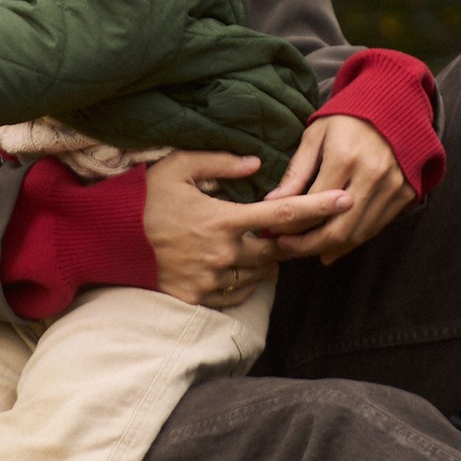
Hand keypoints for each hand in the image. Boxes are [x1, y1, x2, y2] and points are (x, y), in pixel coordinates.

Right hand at [139, 149, 349, 306]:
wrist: (114, 246)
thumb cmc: (148, 204)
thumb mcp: (176, 169)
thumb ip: (218, 162)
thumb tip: (256, 164)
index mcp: (224, 220)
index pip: (284, 215)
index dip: (319, 207)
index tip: (346, 200)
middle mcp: (225, 253)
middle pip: (279, 250)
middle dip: (286, 241)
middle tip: (281, 229)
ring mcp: (216, 280)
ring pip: (263, 274)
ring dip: (265, 261)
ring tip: (248, 244)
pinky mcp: (206, 299)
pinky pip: (242, 292)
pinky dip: (245, 279)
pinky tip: (231, 264)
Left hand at [269, 112, 412, 262]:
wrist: (394, 107)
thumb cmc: (348, 118)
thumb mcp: (316, 136)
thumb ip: (296, 172)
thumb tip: (272, 203)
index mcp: (345, 157)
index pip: (313, 205)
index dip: (291, 224)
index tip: (272, 232)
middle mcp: (372, 176)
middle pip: (337, 228)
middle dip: (308, 245)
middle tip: (287, 249)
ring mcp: (392, 187)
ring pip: (357, 234)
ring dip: (329, 248)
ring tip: (306, 249)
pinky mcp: (405, 194)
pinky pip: (375, 228)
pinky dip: (353, 241)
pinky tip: (333, 247)